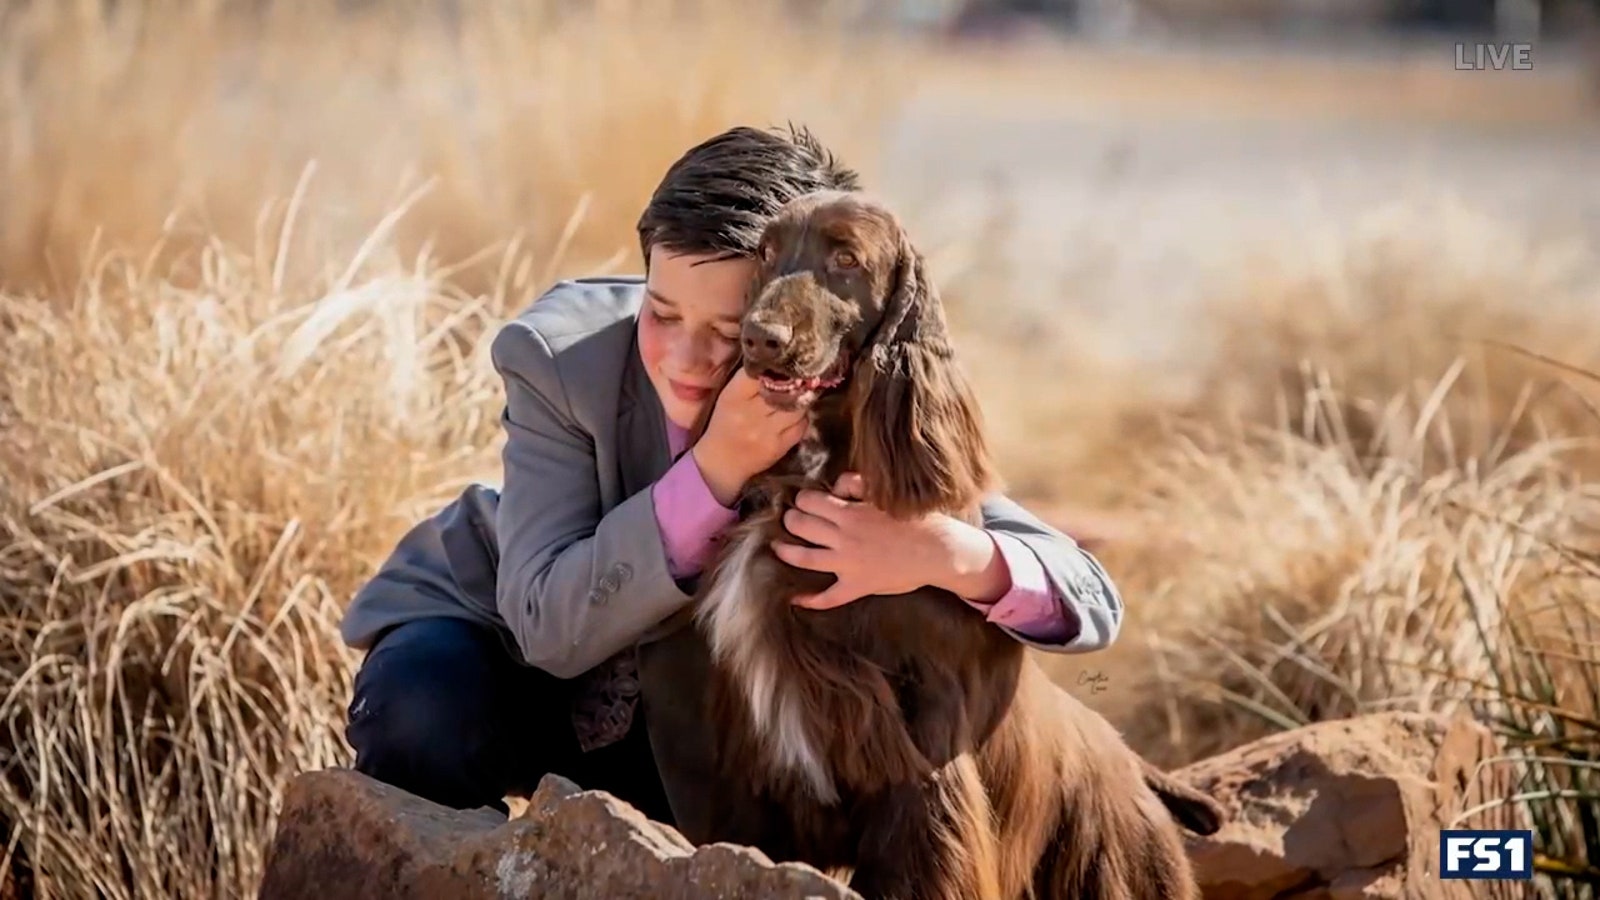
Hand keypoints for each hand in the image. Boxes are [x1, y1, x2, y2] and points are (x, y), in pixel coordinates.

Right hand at [691, 369, 807, 506]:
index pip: (760, 373)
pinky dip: (801, 419)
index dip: (776, 366)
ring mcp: (765, 432)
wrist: (720, 462)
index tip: (785, 362)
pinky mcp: (779, 447)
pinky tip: (794, 417)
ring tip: (799, 396)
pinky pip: (801, 426)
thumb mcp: (729, 397)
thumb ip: (749, 381)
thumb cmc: (725, 423)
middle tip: (802, 375)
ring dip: (802, 401)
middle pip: (783, 389)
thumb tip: (778, 361)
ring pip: (797, 408)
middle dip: (795, 382)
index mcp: (733, 396)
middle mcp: (749, 414)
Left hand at [771, 473, 1011, 608]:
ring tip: (777, 548)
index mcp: (849, 513)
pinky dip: (809, 600)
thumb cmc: (916, 519)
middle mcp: (843, 538)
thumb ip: (856, 485)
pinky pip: (828, 597)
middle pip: (801, 526)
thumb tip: (834, 487)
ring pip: (804, 559)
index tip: (804, 500)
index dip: (802, 499)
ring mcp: (848, 564)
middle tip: (790, 519)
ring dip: (786, 552)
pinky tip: (795, 599)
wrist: (939, 550)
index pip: (810, 501)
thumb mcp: (885, 493)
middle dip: (791, 520)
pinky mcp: (857, 586)